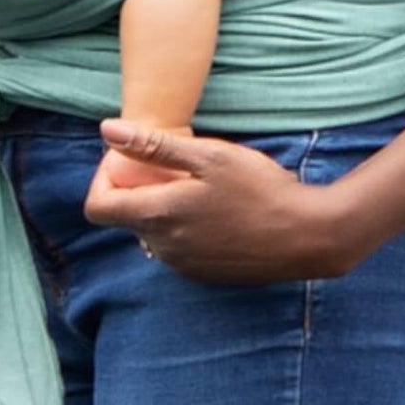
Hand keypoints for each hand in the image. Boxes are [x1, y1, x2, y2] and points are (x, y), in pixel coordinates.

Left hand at [83, 121, 358, 283]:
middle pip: (126, 216)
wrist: (307, 236)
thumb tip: (106, 130)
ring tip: (200, 185)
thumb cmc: (260, 190)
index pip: (96, 207)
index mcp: (157, 216)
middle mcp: (163, 248)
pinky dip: (184, 226)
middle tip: (174, 164)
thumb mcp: (210, 156)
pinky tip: (217, 209)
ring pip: (153, 232)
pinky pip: (177, 247)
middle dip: (139, 188)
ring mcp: (183, 265)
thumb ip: (153, 146)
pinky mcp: (203, 274)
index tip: (129, 159)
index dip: (103, 179)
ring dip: (164, 207)